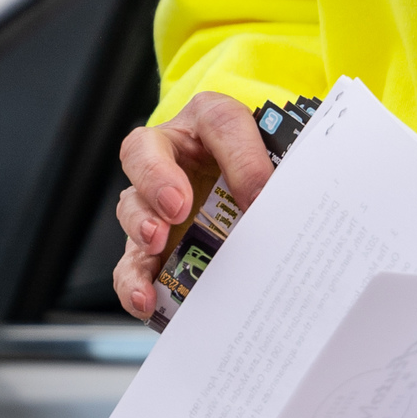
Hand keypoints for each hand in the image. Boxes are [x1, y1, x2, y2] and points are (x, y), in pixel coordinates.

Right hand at [109, 91, 275, 321]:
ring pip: (130, 204)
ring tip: (155, 244)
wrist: (251, 183)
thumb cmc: (263, 159)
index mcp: (210, 120)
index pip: (221, 121)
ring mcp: (154, 198)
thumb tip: (286, 206)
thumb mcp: (278, 153)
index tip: (257, 194)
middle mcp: (171, 153)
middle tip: (178, 208)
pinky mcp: (149, 241)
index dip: (238, 157)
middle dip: (157, 179)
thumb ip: (282, 170)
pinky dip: (133, 279)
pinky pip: (130, 259)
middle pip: (144, 152)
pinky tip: (146, 297)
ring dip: (140, 225)